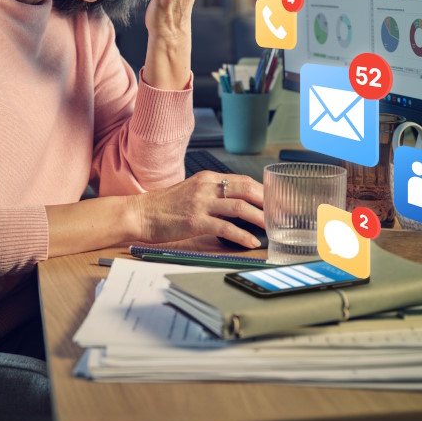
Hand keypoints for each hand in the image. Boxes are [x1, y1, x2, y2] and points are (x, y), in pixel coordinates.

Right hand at [133, 170, 265, 248]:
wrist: (139, 213)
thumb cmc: (163, 207)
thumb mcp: (191, 192)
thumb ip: (213, 195)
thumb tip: (238, 206)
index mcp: (206, 179)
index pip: (243, 180)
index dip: (264, 191)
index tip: (277, 201)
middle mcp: (206, 187)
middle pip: (247, 189)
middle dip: (269, 201)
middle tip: (282, 212)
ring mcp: (201, 204)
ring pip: (240, 207)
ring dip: (260, 218)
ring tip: (272, 227)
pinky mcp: (195, 221)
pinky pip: (226, 227)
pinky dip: (242, 235)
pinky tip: (251, 241)